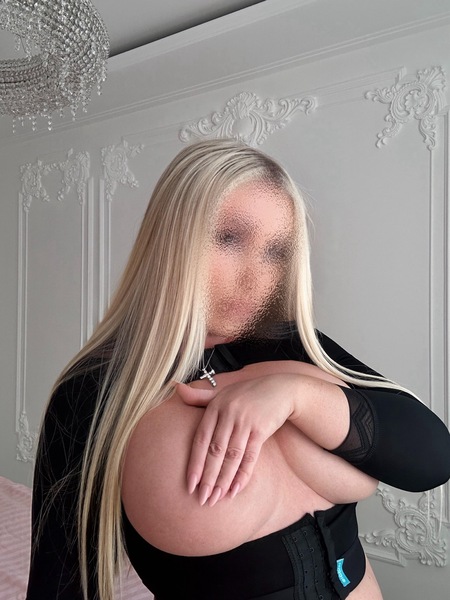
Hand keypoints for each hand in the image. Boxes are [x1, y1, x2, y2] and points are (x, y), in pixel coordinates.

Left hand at [176, 374, 295, 506]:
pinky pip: (250, 456)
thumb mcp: (222, 393)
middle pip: (215, 451)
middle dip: (208, 477)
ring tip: (217, 499)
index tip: (190, 484)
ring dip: (224, 480)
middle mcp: (228, 413)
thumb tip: (175, 387)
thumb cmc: (247, 393)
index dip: (195, 463)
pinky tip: (236, 489)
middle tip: (202, 499)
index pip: (200, 439)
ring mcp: (245, 421)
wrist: (280, 389)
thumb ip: (199, 397)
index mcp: (215, 406)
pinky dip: (243, 474)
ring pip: (232, 456)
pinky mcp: (261, 429)